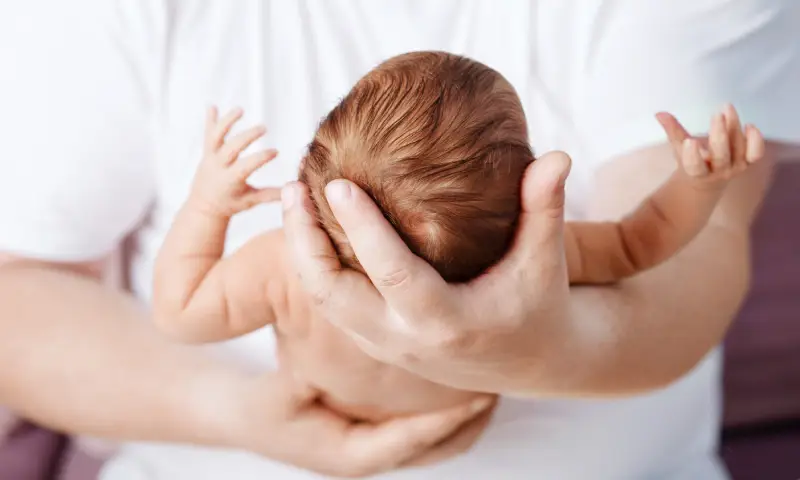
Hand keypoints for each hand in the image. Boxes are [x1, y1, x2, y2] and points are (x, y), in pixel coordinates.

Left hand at [188, 106, 279, 216]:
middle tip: (263, 128)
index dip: (261, 157)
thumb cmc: (230, 204)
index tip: (275, 151)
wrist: (203, 206)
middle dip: (247, 136)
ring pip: (216, 136)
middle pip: (232, 147)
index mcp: (230, 180)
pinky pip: (207, 134)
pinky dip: (209, 120)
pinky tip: (212, 106)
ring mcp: (210, 157)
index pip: (247, 165)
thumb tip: (292, 190)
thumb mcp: (251, 201)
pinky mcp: (206, 152)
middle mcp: (218, 166)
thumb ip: (270, 195)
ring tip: (240, 110)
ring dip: (227, 122)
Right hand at [225, 371, 494, 477]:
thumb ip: (306, 379)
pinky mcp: (371, 432)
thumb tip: (337, 356)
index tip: (477, 398)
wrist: (236, 416)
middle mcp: (365, 456)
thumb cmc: (257, 407)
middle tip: (497, 387)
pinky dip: (442, 412)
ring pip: (431, 443)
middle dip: (466, 423)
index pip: (407, 443)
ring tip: (486, 384)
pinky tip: (453, 381)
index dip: (443, 423)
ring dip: (459, 420)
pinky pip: (418, 428)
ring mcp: (370, 446)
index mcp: (347, 455)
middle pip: (432, 449)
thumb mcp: (278, 393)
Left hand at [281, 151, 573, 392]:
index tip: (336, 183)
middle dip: (304, 243)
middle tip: (292, 187)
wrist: (531, 364)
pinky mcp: (377, 343)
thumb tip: (557, 155)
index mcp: (447, 322)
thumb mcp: (545, 262)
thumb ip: (545, 208)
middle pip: (333, 294)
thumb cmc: (539, 305)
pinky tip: (311, 229)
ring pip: (323, 302)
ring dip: (301, 253)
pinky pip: (332, 305)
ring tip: (292, 200)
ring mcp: (385, 345)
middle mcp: (406, 339)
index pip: (393, 273)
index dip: (362, 228)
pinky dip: (315, 267)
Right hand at [656, 104, 764, 187]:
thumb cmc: (691, 162)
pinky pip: (755, 153)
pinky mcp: (747, 161)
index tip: (690, 142)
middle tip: (717, 115)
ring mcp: (735, 167)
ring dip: (734, 128)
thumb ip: (672, 131)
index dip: (693, 157)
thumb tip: (659, 113)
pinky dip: (755, 140)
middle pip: (722, 156)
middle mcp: (719, 171)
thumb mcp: (679, 149)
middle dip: (720, 135)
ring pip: (738, 149)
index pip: (695, 168)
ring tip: (727, 108)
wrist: (708, 182)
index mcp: (698, 173)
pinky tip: (749, 125)